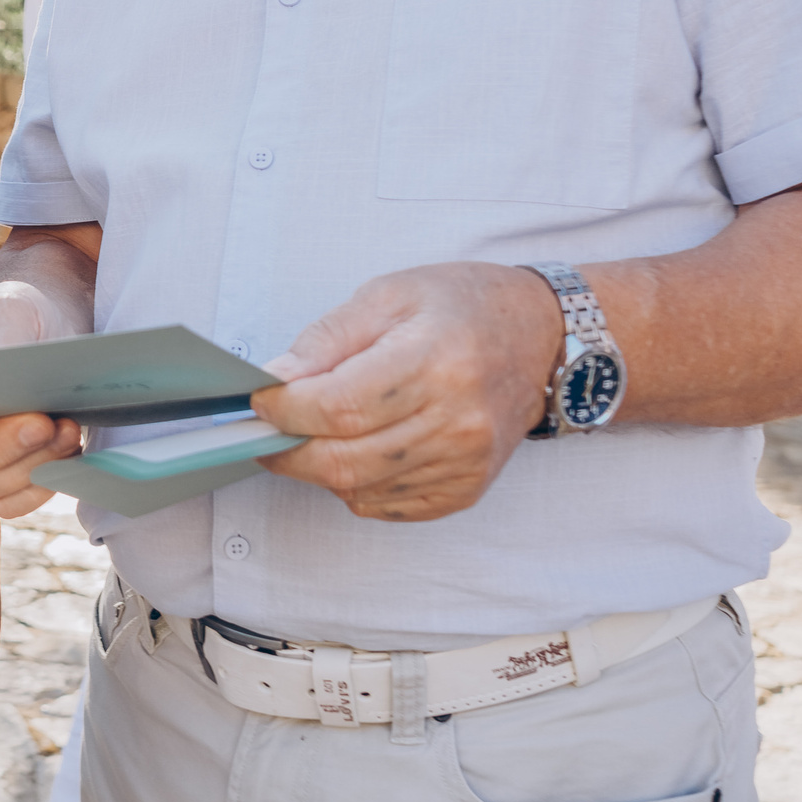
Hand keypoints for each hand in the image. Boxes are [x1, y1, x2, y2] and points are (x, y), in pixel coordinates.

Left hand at [252, 262, 560, 520]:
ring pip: (359, 489)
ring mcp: (466, 462)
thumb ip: (326, 340)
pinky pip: (387, 506)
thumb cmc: (464, 307)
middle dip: (287, 450)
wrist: (541, 336)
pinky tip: (359, 450)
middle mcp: (456, 420)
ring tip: (315, 433)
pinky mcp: (468, 488)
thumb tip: (275, 381)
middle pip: (342, 460)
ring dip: (320, 467)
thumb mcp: (388, 295)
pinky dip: (357, 486)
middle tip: (267, 430)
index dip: (283, 411)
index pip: (336, 408)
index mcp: (434, 361)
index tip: (260, 401)